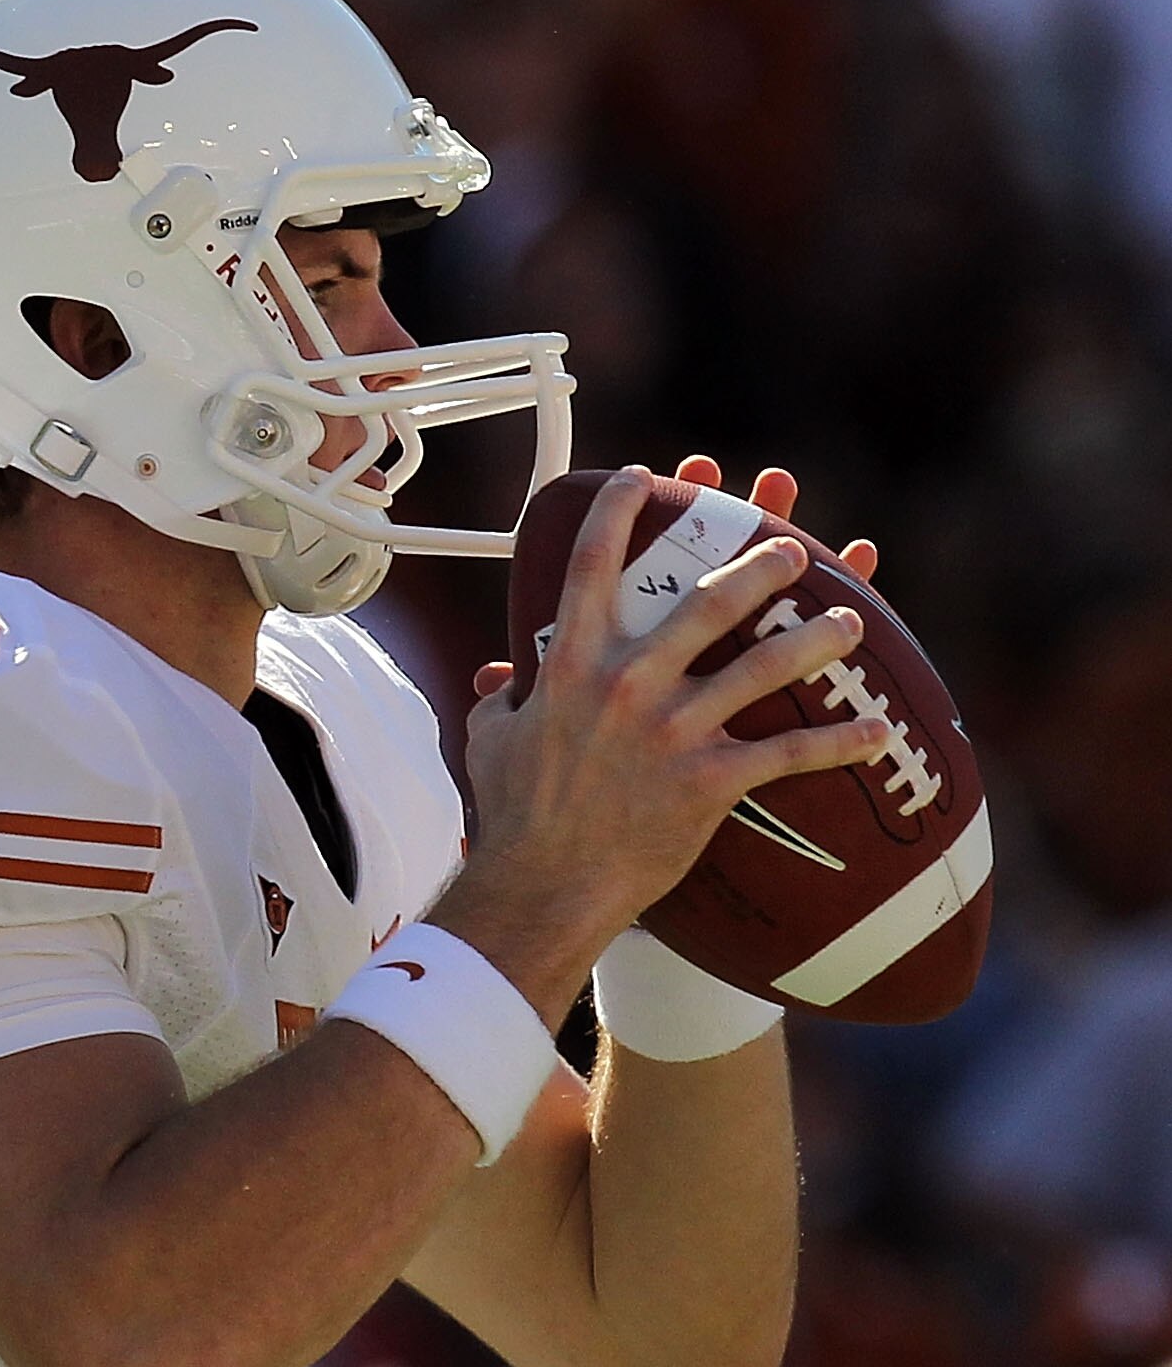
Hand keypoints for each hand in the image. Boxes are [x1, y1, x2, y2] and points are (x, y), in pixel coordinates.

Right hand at [451, 464, 891, 1022]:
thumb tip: (494, 680)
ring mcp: (674, 731)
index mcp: (573, 666)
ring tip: (851, 621)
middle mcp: (630, 685)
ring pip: (762, 667)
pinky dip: (837, 743)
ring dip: (815, 639)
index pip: (593, 567)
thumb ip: (497, 701)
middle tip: (793, 549)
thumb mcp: (489, 745)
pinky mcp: (709, 780)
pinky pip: (787, 754)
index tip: (644, 478)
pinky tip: (876, 730)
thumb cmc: (514, 819)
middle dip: (758, 566)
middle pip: (706, 602)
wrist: (542, 888)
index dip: (619, 513)